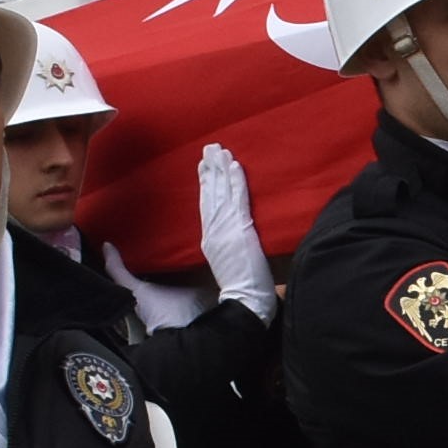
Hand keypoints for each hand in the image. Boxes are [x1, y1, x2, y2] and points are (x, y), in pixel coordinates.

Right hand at [197, 144, 275, 315]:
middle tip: (210, 148)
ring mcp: (225, 228)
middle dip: (210, 169)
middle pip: (210, 193)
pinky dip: (236, 182)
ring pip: (221, 192)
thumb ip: (225, 243)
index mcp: (208, 237)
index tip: (203, 165)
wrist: (244, 299)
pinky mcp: (240, 229)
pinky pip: (238, 199)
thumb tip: (230, 231)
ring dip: (221, 169)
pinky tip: (235, 166)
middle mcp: (213, 229)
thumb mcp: (226, 261)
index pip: (205, 204)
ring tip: (220, 150)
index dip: (205, 183)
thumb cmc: (240, 286)